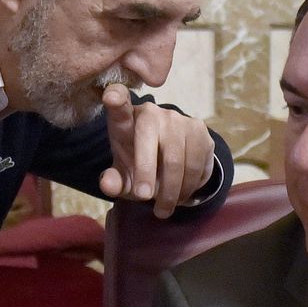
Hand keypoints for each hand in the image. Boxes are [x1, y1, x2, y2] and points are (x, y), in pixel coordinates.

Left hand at [97, 83, 216, 218]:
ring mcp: (177, 118)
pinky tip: (181, 195)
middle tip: (144, 198)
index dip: (116, 98)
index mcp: (125, 120)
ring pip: (175, 159)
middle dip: (146, 172)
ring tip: (163, 209)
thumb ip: (114, 182)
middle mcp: (151, 113)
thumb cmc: (139, 165)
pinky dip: (188, 187)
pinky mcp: (199, 129)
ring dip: (170, 191)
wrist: (172, 161)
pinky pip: (196, 164)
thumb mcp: (124, 176)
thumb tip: (108, 185)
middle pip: (148, 137)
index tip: (111, 97)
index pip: (119, 105)